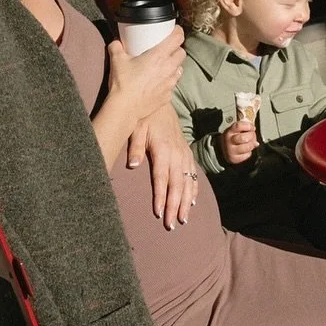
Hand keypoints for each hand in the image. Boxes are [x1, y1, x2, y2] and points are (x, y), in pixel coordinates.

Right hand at [105, 25, 184, 126]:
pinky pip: (172, 85)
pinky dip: (168, 82)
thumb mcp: (117, 60)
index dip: (178, 31)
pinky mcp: (168, 95)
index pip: (178, 38)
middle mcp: (168, 68)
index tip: (175, 30)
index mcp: (159, 56)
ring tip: (164, 66)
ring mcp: (170, 83)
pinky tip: (158, 83)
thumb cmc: (123, 83)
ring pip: (180, 69)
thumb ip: (116, 47)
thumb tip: (116, 42)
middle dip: (176, 50)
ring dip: (174, 66)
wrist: (125, 108)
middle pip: (182, 53)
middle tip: (167, 50)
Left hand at [126, 108, 198, 229]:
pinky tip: (192, 201)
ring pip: (187, 181)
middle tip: (172, 224)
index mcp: (163, 150)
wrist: (161, 101)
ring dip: (185, 202)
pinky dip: (193, 188)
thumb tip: (132, 165)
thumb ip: (135, 148)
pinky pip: (193, 173)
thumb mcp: (135, 128)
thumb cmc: (144, 116)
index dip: (161, 197)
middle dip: (174, 206)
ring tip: (182, 219)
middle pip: (177, 184)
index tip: (159, 214)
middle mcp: (176, 154)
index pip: (161, 178)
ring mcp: (184, 154)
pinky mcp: (187, 152)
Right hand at [219, 119, 258, 166]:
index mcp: (229, 131)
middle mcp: (228, 141)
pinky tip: (246, 149)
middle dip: (252, 136)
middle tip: (252, 135)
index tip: (252, 127)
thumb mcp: (236, 129)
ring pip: (247, 147)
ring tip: (250, 143)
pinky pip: (247, 155)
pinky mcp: (234, 158)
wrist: (223, 148)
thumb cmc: (233, 137)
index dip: (248, 126)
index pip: (239, 126)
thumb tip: (253, 129)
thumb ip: (245, 126)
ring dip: (252, 144)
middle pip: (244, 138)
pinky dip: (249, 152)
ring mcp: (230, 151)